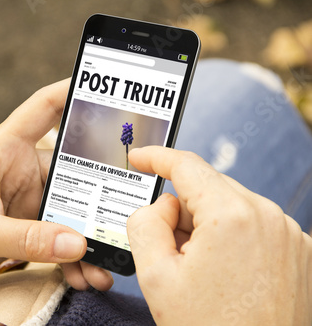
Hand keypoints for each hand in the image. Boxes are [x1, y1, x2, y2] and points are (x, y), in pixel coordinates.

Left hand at [0, 79, 111, 289]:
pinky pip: (58, 238)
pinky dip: (71, 257)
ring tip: (103, 267)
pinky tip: (83, 274)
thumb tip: (76, 243)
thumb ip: (25, 238)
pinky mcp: (25, 227)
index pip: (42, 109)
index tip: (107, 89)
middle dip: (97, 200)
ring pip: (70, 212)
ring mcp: (25, 201)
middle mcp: (19, 171)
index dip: (72, 92)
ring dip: (86, 238)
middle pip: (71, 173)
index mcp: (3, 151)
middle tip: (120, 221)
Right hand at [127, 146, 311, 324]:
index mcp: (232, 216)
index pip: (187, 166)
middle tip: (167, 248)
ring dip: (205, 226)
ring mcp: (289, 234)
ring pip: (230, 207)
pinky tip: (221, 273)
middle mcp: (268, 217)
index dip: (156, 158)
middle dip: (181, 208)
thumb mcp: (156, 276)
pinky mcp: (298, 251)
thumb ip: (145, 223)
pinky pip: (253, 225)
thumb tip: (161, 205)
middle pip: (208, 189)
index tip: (139, 159)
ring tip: (198, 271)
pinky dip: (230, 237)